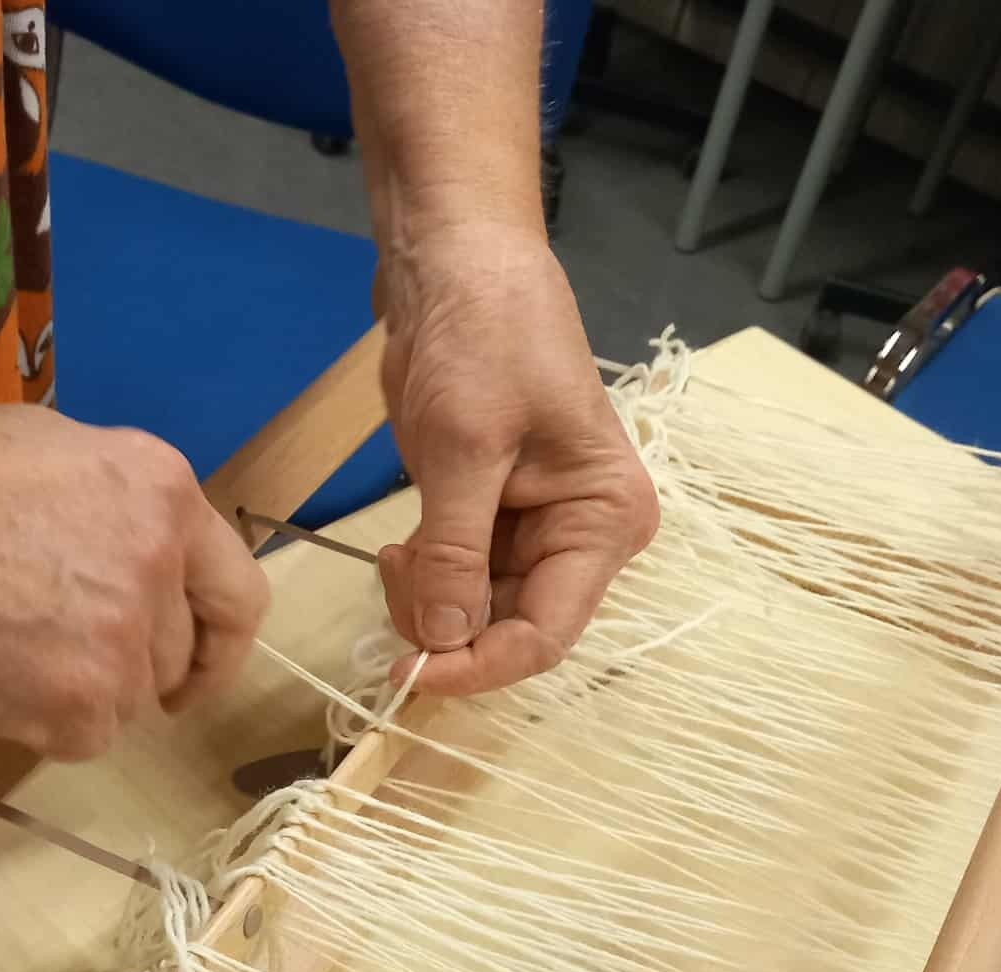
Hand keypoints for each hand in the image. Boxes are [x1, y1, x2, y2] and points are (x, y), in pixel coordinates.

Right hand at [0, 405, 268, 759]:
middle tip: (62, 653)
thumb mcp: (53, 455)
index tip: (195, 664)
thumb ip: (123, 512)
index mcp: (163, 491)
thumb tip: (150, 564)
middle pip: (180, 655)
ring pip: (134, 701)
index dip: (218, 639)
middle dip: (133, 664)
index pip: (239, 592)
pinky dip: (47, 723)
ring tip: (9, 647)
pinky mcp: (80, 709)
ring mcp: (123, 643)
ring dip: (86, 691)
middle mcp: (159, 565)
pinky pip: (89, 737)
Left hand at [376, 227, 658, 694]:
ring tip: (399, 549)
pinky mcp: (487, 525)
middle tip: (396, 574)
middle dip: (447, 627)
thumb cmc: (485, 339)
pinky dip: (422, 583)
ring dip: (427, 604)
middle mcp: (579, 540)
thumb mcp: (468, 449)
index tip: (415, 675)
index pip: (548, 634)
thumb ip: (457, 553)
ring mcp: (533, 536)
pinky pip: (455, 586)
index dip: (481, 665)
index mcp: (604, 522)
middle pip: (510, 632)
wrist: (457, 267)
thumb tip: (443, 641)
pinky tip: (401, 545)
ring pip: (476, 617)